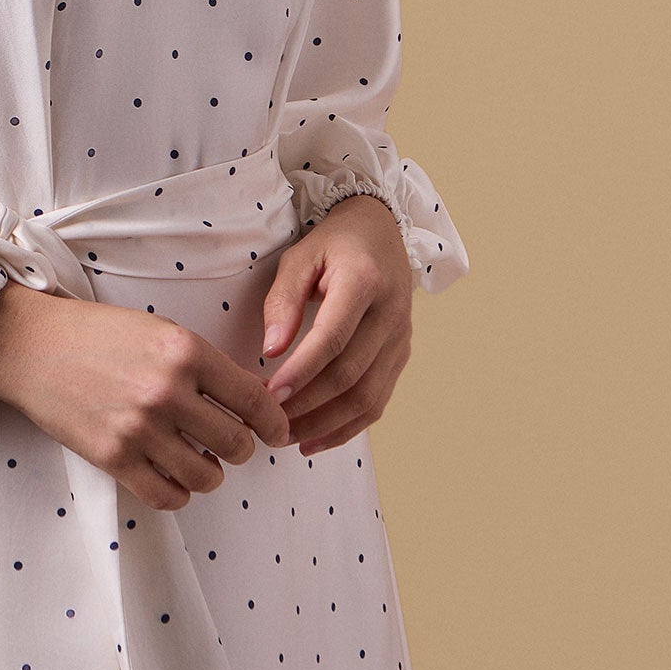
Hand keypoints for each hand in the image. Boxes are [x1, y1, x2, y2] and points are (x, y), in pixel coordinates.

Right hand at [0, 279, 294, 510]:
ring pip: (206, 476)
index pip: (253, 399)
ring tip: (197, 459)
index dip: (274, 422)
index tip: (277, 432)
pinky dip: (178, 493)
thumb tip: (249, 402)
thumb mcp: (158, 330)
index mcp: (184, 350)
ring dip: (210, 473)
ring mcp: (139, 428)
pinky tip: (171, 477)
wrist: (32, 344)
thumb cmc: (97, 333)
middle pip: (236, 443)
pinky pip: (167, 496)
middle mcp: (166, 390)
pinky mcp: (113, 457)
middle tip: (229, 444)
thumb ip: (202, 364)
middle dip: (240, 448)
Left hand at [260, 194, 413, 457]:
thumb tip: (270, 350)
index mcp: (363, 281)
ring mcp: (401, 338)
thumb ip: (283, 300)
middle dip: (307, 406)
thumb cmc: (333, 243)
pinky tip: (316, 438)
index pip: (332, 338)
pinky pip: (378, 401)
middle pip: (349, 375)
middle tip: (269, 422)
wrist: (381, 231)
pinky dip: (348, 427)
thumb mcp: (300, 256)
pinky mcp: (402, 355)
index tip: (269, 395)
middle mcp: (390, 313)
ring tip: (287, 437)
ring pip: (367, 397)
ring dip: (326, 425)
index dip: (300, 371)